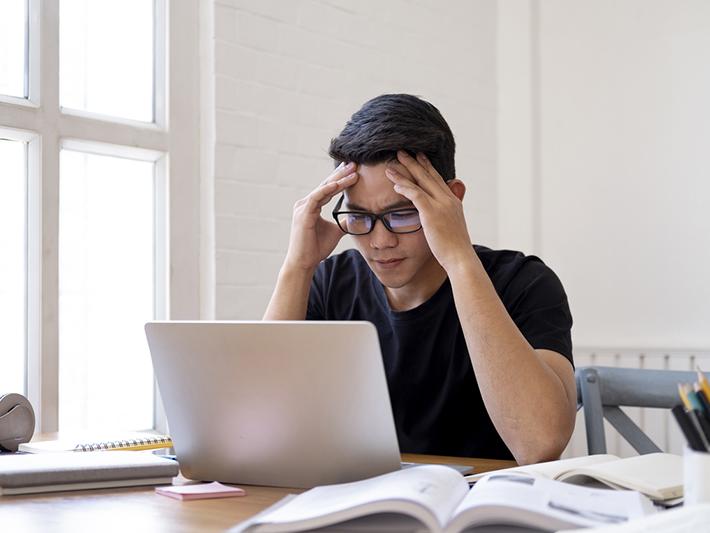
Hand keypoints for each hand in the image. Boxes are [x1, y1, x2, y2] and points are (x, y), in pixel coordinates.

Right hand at [284, 162, 358, 271]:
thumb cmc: (316, 248)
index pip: (328, 188)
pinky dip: (327, 190)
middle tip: (354, 164)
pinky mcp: (303, 214)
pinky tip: (338, 184)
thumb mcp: (335, 232)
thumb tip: (357, 218)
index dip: (340, 178)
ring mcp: (303, 207)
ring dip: (338, 179)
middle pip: (326, 184)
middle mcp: (306, 204)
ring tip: (352, 172)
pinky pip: (316, 197)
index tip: (353, 170)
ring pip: (323, 189)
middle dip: (341, 174)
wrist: (304, 262)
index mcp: (312, 206)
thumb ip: (344, 223)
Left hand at [384, 151, 473, 271]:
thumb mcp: (452, 228)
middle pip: (428, 176)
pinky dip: (404, 187)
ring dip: (404, 172)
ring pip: (420, 182)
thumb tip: (441, 216)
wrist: (460, 258)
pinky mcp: (432, 213)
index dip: (427, 167)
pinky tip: (394, 184)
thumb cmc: (454, 248)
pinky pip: (415, 195)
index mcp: (453, 202)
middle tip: (403, 152)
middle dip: (414, 163)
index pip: (438, 179)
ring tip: (391, 164)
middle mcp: (448, 199)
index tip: (419, 157)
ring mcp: (441, 205)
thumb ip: (445, 216)